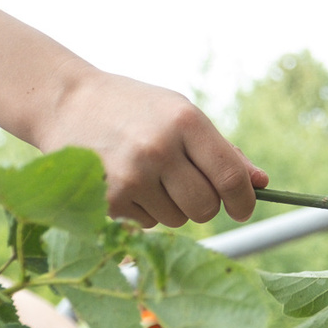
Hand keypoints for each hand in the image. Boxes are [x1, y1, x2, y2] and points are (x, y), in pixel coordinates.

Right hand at [48, 69, 266, 228]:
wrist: (66, 103)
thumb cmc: (134, 108)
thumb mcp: (179, 113)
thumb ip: (222, 149)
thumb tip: (261, 183)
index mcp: (185, 121)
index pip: (230, 177)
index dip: (244, 200)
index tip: (243, 208)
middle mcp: (159, 149)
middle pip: (206, 207)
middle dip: (205, 206)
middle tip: (190, 189)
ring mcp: (131, 176)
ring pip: (177, 219)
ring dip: (171, 207)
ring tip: (148, 175)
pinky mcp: (108, 199)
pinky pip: (147, 224)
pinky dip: (144, 211)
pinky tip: (125, 182)